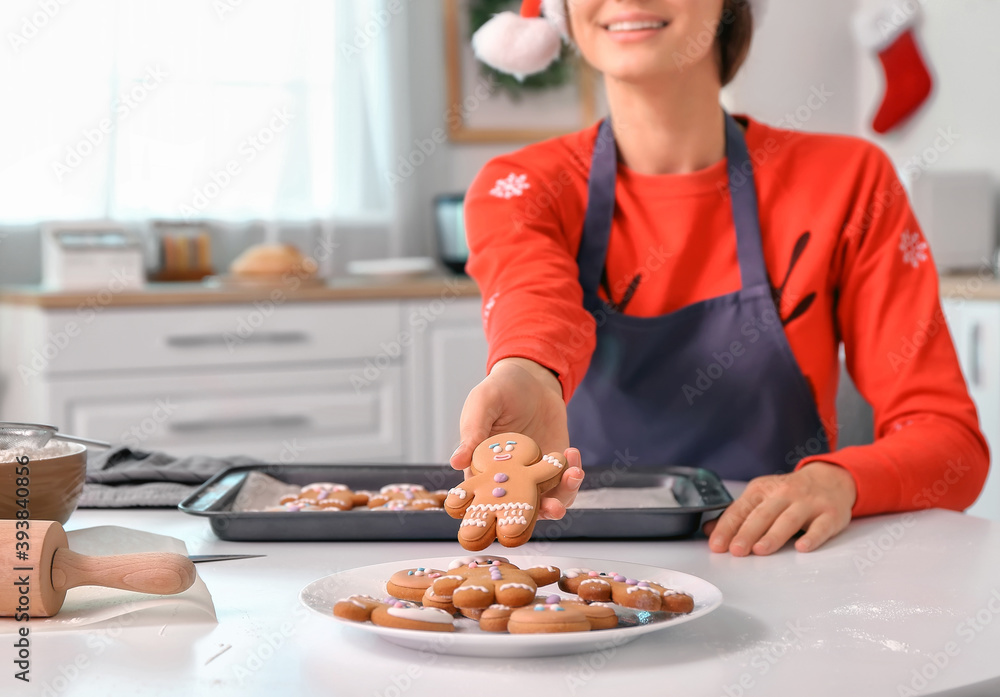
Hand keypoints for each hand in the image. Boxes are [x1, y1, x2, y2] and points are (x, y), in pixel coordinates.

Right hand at [450, 357, 584, 519]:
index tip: (513, 516)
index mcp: (483, 469)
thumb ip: (473, 432)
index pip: (486, 502)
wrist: (531, 378)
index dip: (497, 515)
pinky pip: (566, 481)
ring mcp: (534, 474)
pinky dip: (573, 475)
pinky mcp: (555, 466)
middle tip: (553, 507)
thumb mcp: (482, 404)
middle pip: (522, 510)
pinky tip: (572, 454)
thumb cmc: (499, 390)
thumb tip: (456, 463)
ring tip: (573, 473)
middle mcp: (510, 478)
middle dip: (539, 514)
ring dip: (563, 497)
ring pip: (549, 501)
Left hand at [703, 462, 856, 555]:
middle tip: (736, 550)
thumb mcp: (762, 498)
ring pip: (789, 519)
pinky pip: (821, 526)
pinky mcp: (830, 515)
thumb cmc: (791, 494)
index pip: (741, 509)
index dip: (728, 527)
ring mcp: (809, 503)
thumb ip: (737, 516)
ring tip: (760, 550)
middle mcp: (784, 494)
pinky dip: (812, 537)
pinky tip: (801, 547)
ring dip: (774, 535)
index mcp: (762, 490)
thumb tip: (709, 532)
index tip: (717, 545)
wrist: (831, 479)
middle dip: (748, 532)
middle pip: (763, 514)